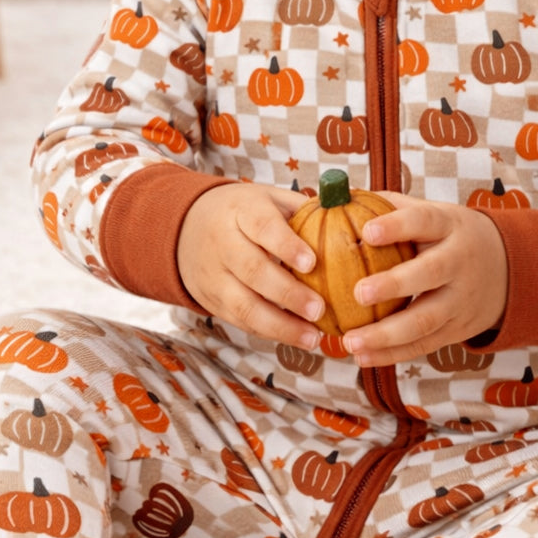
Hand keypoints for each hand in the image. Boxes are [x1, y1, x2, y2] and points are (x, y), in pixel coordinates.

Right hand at [177, 184, 322, 347]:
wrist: (187, 229)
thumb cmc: (245, 213)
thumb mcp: (268, 199)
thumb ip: (303, 210)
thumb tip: (349, 218)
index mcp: (241, 211)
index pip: (262, 226)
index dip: (286, 245)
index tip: (312, 262)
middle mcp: (223, 243)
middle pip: (252, 270)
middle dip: (288, 293)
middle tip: (319, 309)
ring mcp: (214, 276)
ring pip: (244, 305)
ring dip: (280, 325)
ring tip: (313, 337)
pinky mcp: (212, 301)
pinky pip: (241, 321)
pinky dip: (271, 333)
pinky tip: (298, 338)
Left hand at [342, 194, 507, 367]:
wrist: (508, 269)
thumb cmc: (450, 236)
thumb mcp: (434, 214)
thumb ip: (392, 206)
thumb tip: (340, 196)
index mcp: (450, 227)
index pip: (425, 222)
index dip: (398, 225)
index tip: (367, 232)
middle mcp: (459, 262)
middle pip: (430, 273)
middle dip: (394, 285)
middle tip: (358, 293)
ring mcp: (461, 300)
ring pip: (426, 320)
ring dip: (386, 335)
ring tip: (350, 341)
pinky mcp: (458, 329)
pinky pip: (424, 344)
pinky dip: (392, 354)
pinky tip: (362, 357)